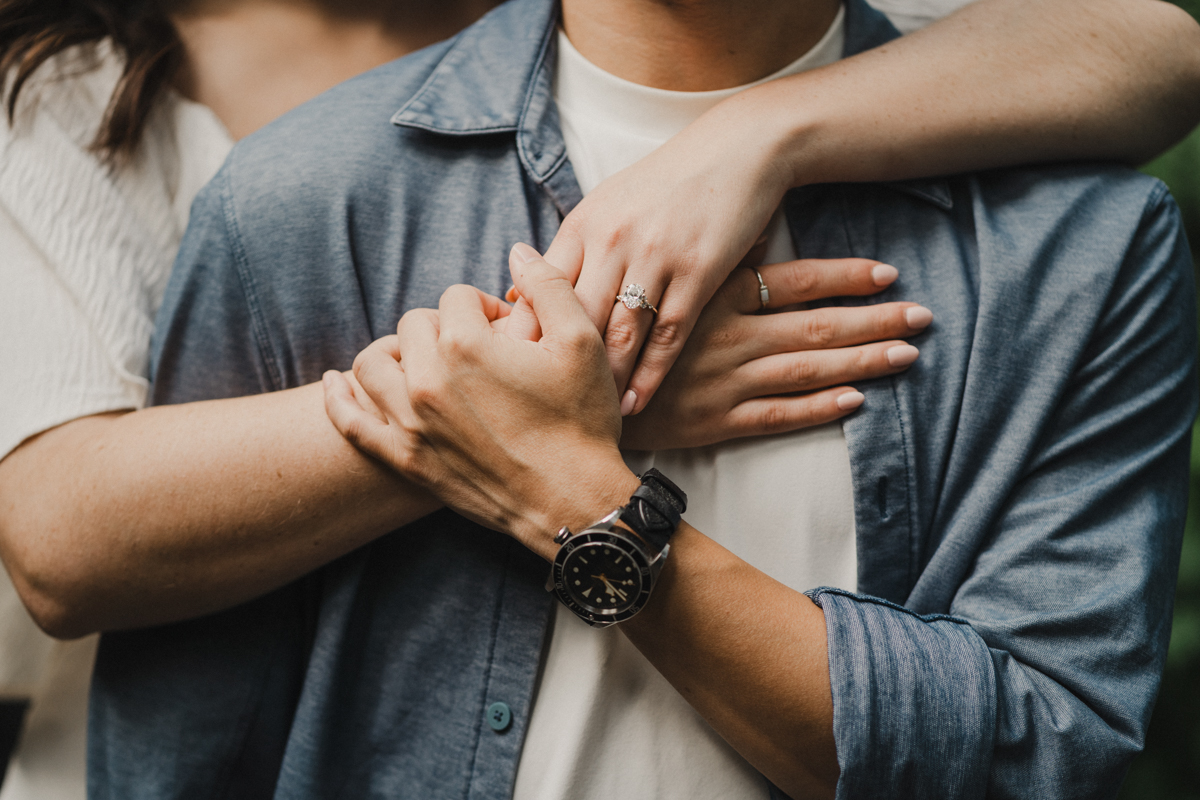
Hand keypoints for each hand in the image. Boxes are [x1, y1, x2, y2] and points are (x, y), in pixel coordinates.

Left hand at [324, 246, 637, 558]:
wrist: (573, 501)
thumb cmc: (582, 421)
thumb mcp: (582, 341)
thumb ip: (548, 285)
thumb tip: (517, 251)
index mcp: (467, 344)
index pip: (456, 297)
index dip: (486, 307)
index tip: (508, 329)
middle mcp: (428, 379)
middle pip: (413, 324)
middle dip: (444, 327)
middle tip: (477, 350)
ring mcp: (410, 422)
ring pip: (372, 363)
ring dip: (394, 353)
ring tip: (421, 360)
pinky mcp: (404, 459)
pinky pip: (351, 421)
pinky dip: (337, 398)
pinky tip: (335, 383)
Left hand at [503, 94, 790, 414]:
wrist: (737, 151)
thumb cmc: (667, 184)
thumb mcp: (608, 203)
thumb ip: (569, 249)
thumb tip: (517, 289)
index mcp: (583, 223)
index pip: (540, 291)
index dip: (525, 338)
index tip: (511, 378)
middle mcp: (611, 241)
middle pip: (572, 319)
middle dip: (554, 369)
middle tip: (539, 413)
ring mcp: (655, 257)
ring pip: (617, 334)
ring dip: (601, 382)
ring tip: (585, 420)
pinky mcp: (697, 273)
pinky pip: (666, 336)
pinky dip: (649, 376)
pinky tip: (634, 404)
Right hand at [622, 258, 930, 449]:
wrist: (574, 389)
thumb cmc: (611, 327)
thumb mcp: (647, 276)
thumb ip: (701, 257)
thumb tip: (756, 231)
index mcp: (712, 296)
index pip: (792, 282)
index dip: (842, 278)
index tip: (887, 274)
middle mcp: (726, 336)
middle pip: (814, 327)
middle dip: (873, 321)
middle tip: (923, 316)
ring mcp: (724, 381)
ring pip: (805, 370)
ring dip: (860, 361)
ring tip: (907, 353)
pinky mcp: (715, 420)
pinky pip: (775, 416)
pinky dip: (816, 409)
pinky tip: (856, 401)